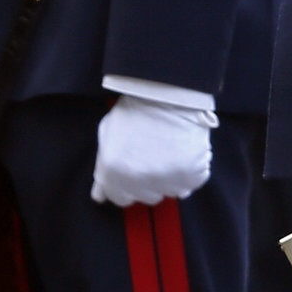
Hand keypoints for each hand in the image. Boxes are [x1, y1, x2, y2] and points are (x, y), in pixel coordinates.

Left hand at [90, 87, 215, 206]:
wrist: (167, 93)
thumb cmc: (134, 111)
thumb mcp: (108, 134)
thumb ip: (103, 168)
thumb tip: (99, 196)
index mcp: (114, 173)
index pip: (119, 198)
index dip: (124, 185)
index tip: (131, 172)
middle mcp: (140, 183)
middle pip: (146, 197)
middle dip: (146, 182)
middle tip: (151, 157)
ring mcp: (168, 182)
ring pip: (170, 193)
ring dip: (169, 179)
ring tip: (168, 151)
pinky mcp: (192, 177)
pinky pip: (190, 184)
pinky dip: (188, 173)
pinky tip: (183, 152)